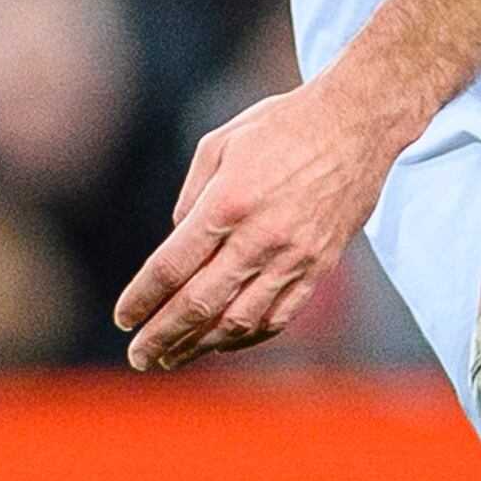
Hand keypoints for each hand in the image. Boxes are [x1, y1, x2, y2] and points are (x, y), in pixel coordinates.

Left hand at [112, 77, 410, 371]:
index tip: (124, 318)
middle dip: (163, 335)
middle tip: (139, 356)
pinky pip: (280, 315)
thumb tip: (176, 245)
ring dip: (201, 346)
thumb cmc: (281, 125)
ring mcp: (293, 257)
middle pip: (199, 303)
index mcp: (226, 203)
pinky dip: (248, 336)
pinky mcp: (319, 266)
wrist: (357, 123)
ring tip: (174, 357)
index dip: (142, 299)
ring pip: (239, 320)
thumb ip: (190, 199)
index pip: (171, 266)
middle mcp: (258, 237)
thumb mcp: (220, 144)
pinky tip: (224, 343)